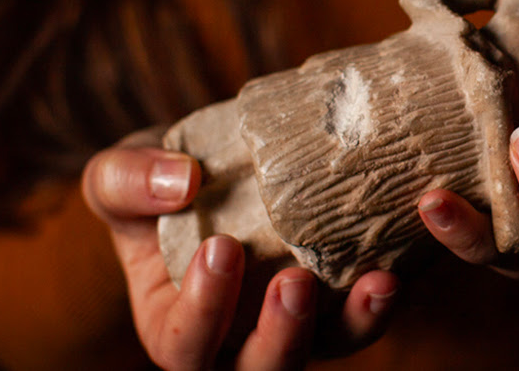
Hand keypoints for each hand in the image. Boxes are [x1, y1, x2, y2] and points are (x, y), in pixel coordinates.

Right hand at [82, 129, 398, 369]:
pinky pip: (363, 308)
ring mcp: (293, 319)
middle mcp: (235, 338)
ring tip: (377, 282)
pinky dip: (383, 293)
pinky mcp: (334, 292)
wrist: (206, 167)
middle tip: (296, 282)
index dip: (204, 308)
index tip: (221, 248)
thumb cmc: (150, 186)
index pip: (184, 340)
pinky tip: (400, 261)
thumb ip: (129, 181)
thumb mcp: (118, 176)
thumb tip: (181, 181)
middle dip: (282, 337)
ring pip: (327, 346)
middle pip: (262, 368)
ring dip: (355, 323)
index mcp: (174, 324)